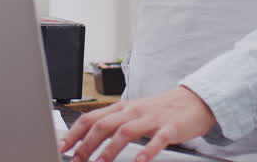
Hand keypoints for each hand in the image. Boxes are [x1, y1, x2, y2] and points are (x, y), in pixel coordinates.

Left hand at [60, 87, 215, 161]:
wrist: (193, 100)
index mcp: (122, 108)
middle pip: (104, 125)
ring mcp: (152, 119)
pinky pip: (158, 139)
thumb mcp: (133, 114)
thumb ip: (113, 124)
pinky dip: (148, 150)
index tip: (63, 147)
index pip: (91, 118)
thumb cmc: (160, 110)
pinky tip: (140, 161)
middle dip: (87, 144)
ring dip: (111, 149)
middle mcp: (133, 111)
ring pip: (126, 131)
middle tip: (77, 160)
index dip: (74, 133)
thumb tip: (88, 140)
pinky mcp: (170, 127)